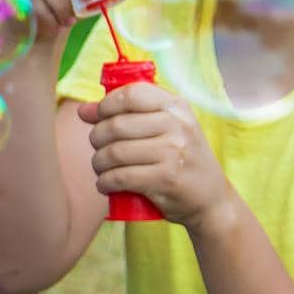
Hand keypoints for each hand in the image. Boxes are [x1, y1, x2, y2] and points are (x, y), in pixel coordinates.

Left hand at [79, 84, 233, 228]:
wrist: (211, 199)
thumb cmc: (178, 159)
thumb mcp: (164, 129)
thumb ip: (126, 115)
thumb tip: (83, 110)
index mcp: (176, 106)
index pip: (131, 94)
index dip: (106, 105)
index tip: (98, 118)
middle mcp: (177, 125)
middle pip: (116, 125)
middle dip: (97, 138)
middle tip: (99, 149)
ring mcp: (174, 152)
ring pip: (114, 152)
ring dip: (98, 163)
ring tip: (101, 169)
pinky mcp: (167, 179)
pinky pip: (121, 177)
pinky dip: (105, 182)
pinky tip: (105, 184)